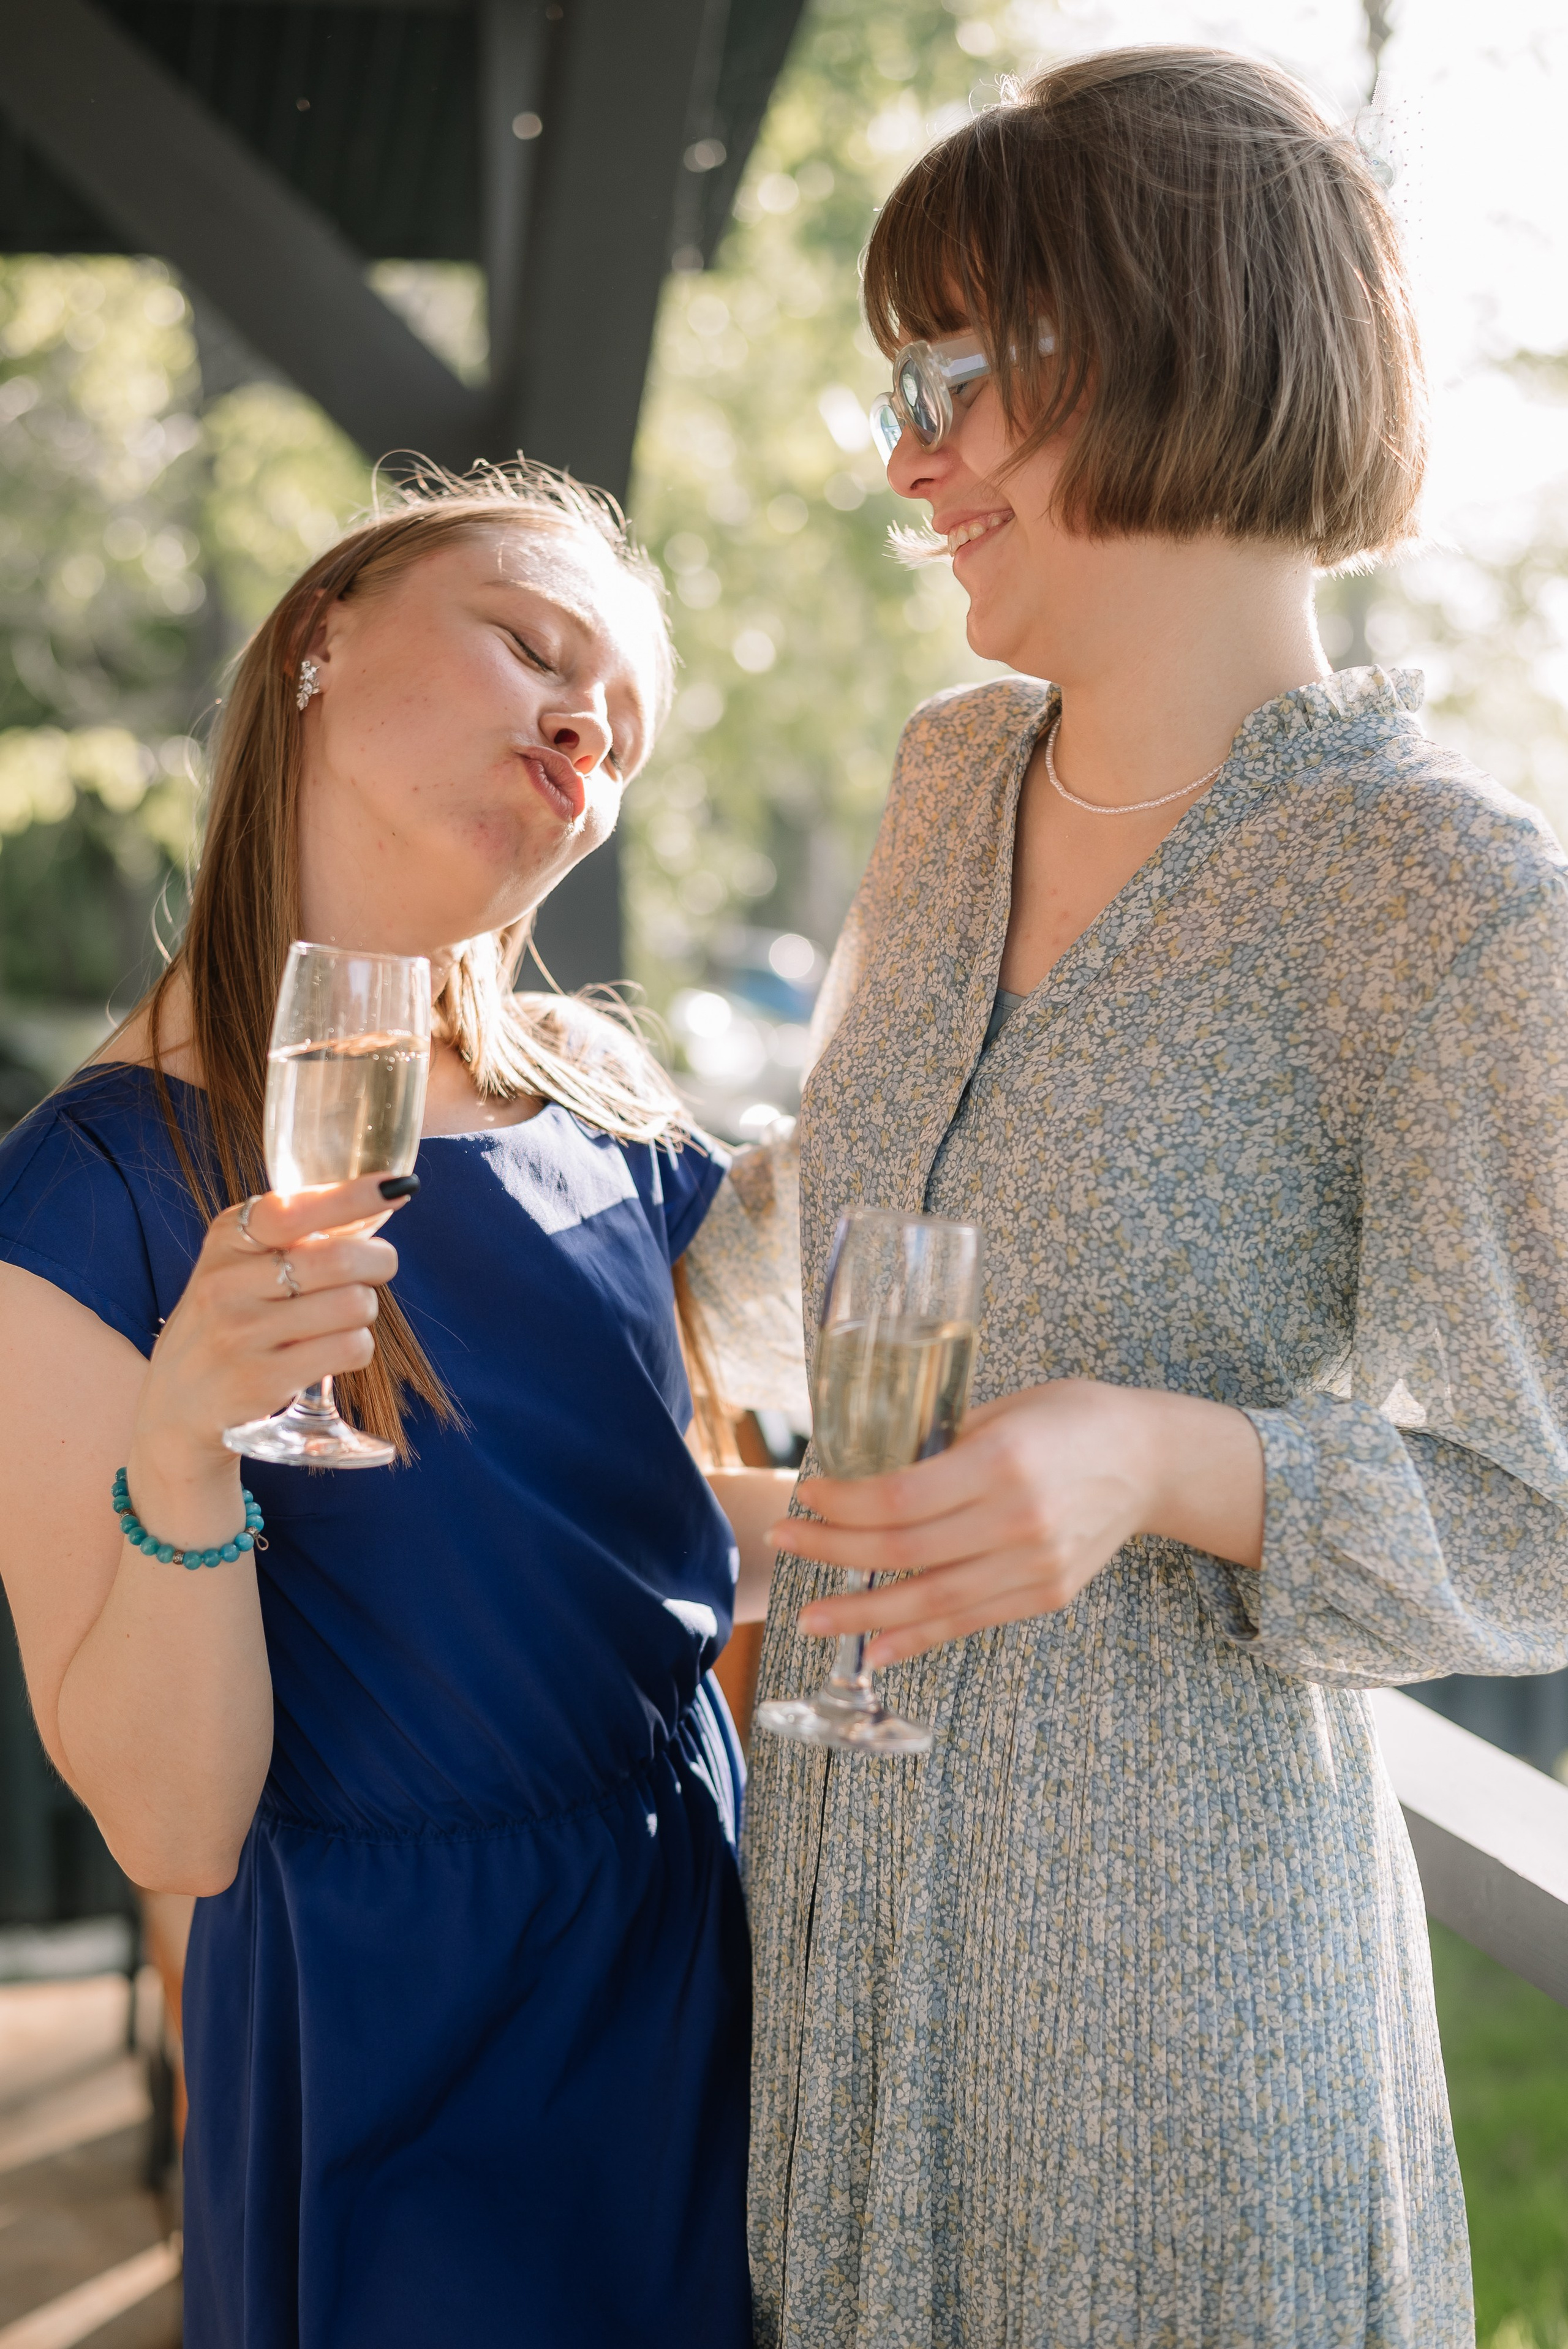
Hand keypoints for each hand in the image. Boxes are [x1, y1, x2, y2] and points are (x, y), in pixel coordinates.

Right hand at [128, 1176, 411, 1530]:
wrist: (179, 1400)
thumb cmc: (230, 1316)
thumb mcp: (237, 1263)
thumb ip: (290, 1231)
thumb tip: (378, 1194)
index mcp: (225, 1239)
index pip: (291, 1209)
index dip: (351, 1196)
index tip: (396, 1187)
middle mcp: (226, 1284)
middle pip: (340, 1259)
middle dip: (378, 1260)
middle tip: (378, 1266)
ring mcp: (242, 1334)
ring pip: (353, 1304)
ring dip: (364, 1308)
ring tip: (340, 1315)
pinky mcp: (263, 1380)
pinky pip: (350, 1349)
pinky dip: (357, 1346)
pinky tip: (332, 1348)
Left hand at [771, 1379, 1263, 1667]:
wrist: (1151, 1461)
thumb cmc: (1072, 1419)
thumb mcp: (1003, 1408)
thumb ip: (940, 1440)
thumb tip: (866, 1465)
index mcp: (1003, 1462)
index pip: (899, 1497)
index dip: (843, 1503)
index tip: (807, 1494)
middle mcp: (1019, 1521)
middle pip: (904, 1551)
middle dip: (833, 1551)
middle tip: (785, 1543)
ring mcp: (1034, 1566)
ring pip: (931, 1601)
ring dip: (863, 1613)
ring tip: (811, 1616)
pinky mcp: (1044, 1595)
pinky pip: (968, 1622)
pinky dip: (917, 1638)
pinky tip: (875, 1646)